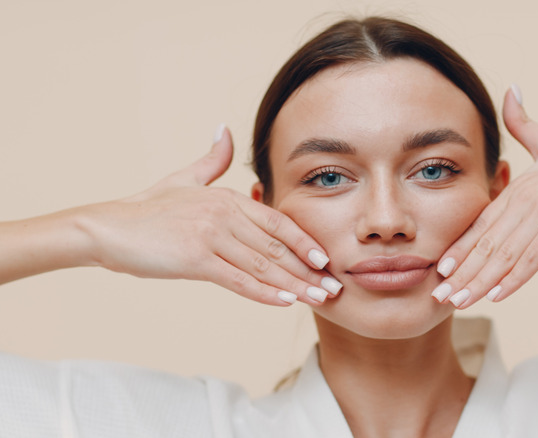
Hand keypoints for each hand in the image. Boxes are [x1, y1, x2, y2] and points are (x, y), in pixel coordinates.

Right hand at [81, 125, 339, 305]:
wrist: (106, 228)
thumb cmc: (147, 209)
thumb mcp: (184, 178)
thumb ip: (211, 160)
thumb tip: (223, 128)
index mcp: (227, 197)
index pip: (278, 223)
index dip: (305, 243)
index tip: (326, 261)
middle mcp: (225, 213)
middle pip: (277, 247)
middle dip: (308, 270)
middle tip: (334, 288)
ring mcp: (211, 235)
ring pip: (263, 265)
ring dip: (294, 285)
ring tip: (318, 300)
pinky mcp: (195, 258)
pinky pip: (238, 280)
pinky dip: (264, 292)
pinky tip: (285, 302)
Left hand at [434, 88, 537, 307]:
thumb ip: (526, 125)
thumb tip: (512, 88)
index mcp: (519, 187)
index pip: (481, 225)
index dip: (459, 249)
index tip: (440, 273)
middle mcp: (524, 198)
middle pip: (485, 242)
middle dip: (461, 273)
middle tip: (439, 297)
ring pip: (503, 253)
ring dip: (480, 281)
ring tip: (460, 303)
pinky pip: (533, 256)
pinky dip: (514, 277)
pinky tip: (498, 296)